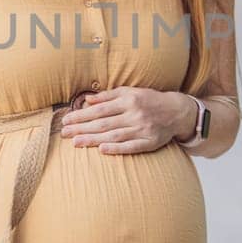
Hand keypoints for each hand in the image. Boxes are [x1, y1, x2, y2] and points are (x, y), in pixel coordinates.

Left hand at [57, 86, 195, 154]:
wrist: (177, 111)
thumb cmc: (149, 100)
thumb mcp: (130, 92)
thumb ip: (108, 96)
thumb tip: (87, 99)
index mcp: (129, 100)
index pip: (100, 109)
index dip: (81, 115)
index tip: (66, 120)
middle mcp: (135, 114)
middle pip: (104, 123)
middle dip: (82, 128)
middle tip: (64, 133)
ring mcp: (143, 129)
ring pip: (114, 136)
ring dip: (93, 140)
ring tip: (75, 143)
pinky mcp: (150, 142)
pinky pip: (131, 146)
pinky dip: (117, 149)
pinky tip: (102, 150)